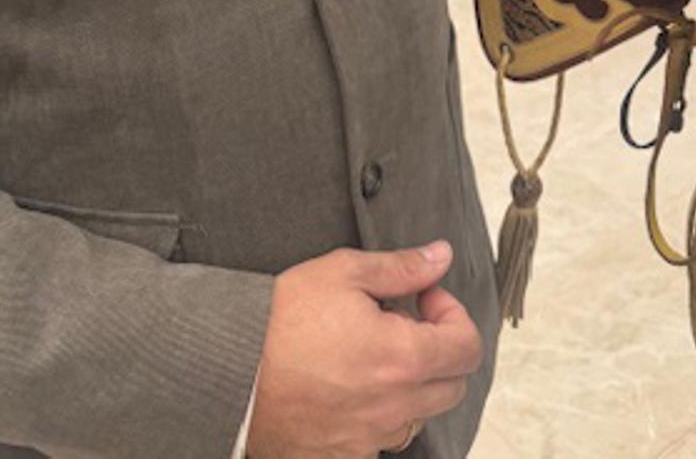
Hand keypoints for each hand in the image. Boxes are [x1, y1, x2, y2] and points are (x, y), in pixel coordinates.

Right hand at [246, 241, 482, 458]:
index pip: (467, 347)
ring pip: (419, 416)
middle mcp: (394, 407)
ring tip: (374, 355)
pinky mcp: (344, 457)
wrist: (228, 371)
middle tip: (404, 324)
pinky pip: (382, 442)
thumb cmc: (280, 322)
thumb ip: (401, 267)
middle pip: (453, 386)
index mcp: (402, 358)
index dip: (453, 314)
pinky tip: (352, 389)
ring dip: (412, 385)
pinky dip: (380, 416)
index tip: (423, 298)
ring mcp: (369, 439)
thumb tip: (440, 257)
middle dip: (439, 350)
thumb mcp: (343, 272)